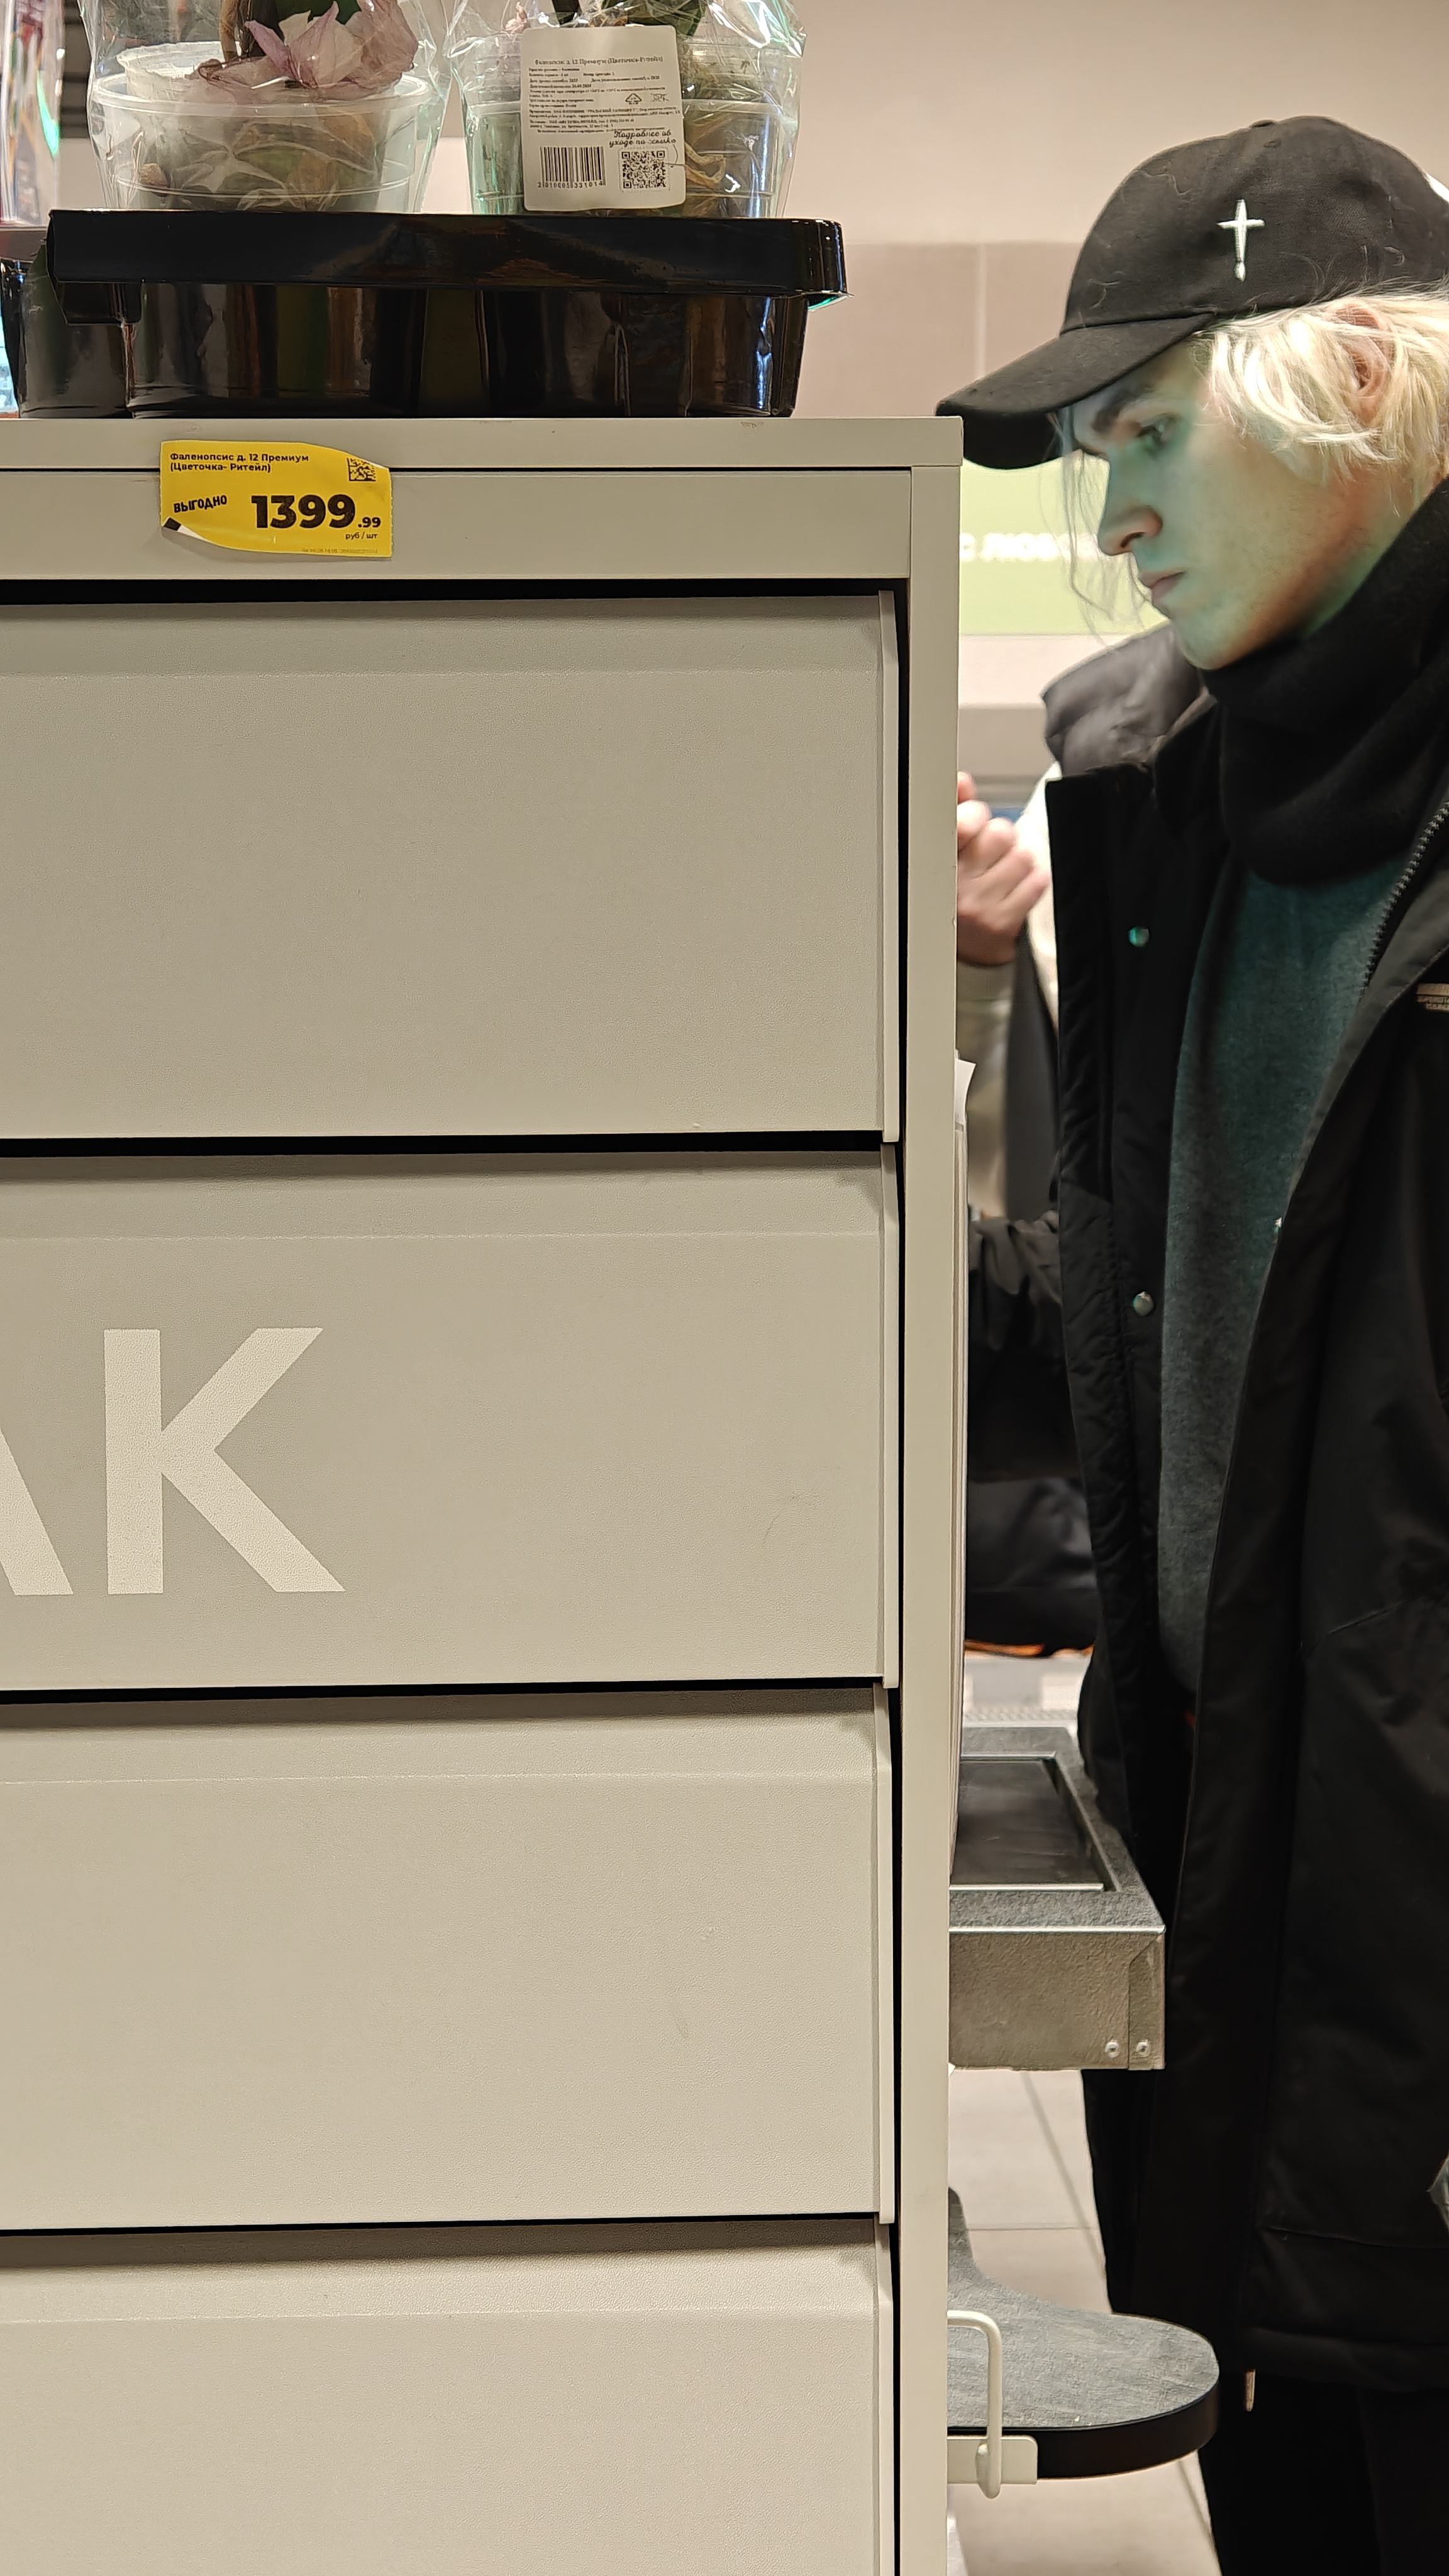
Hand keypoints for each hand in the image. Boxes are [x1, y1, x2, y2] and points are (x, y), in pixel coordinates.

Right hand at [956, 772, 1049, 966]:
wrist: (958, 948)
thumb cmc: (952, 888)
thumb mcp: (944, 847)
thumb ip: (953, 809)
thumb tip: (962, 782)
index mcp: (931, 861)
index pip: (966, 820)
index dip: (975, 817)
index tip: (970, 826)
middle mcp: (951, 885)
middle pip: (1000, 833)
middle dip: (999, 838)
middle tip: (987, 854)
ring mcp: (977, 906)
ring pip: (1022, 855)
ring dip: (1017, 860)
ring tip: (1000, 872)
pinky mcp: (1001, 923)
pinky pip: (1037, 881)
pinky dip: (1032, 880)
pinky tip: (1013, 887)